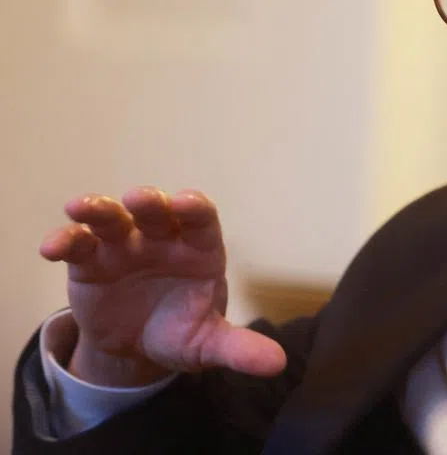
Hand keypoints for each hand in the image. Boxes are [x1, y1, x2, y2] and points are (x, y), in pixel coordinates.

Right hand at [39, 187, 285, 385]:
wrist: (137, 347)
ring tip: (81, 206)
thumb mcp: (209, 344)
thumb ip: (239, 348)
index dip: (196, 208)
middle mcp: (163, 238)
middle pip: (158, 212)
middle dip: (150, 202)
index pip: (202, 220)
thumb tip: (277, 365)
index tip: (188, 202)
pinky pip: (78, 244)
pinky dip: (65, 241)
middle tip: (139, 199)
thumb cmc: (181, 331)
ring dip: (98, 209)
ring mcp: (126, 245)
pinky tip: (52, 248)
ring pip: (113, 218)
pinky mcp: (91, 260)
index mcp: (199, 250)